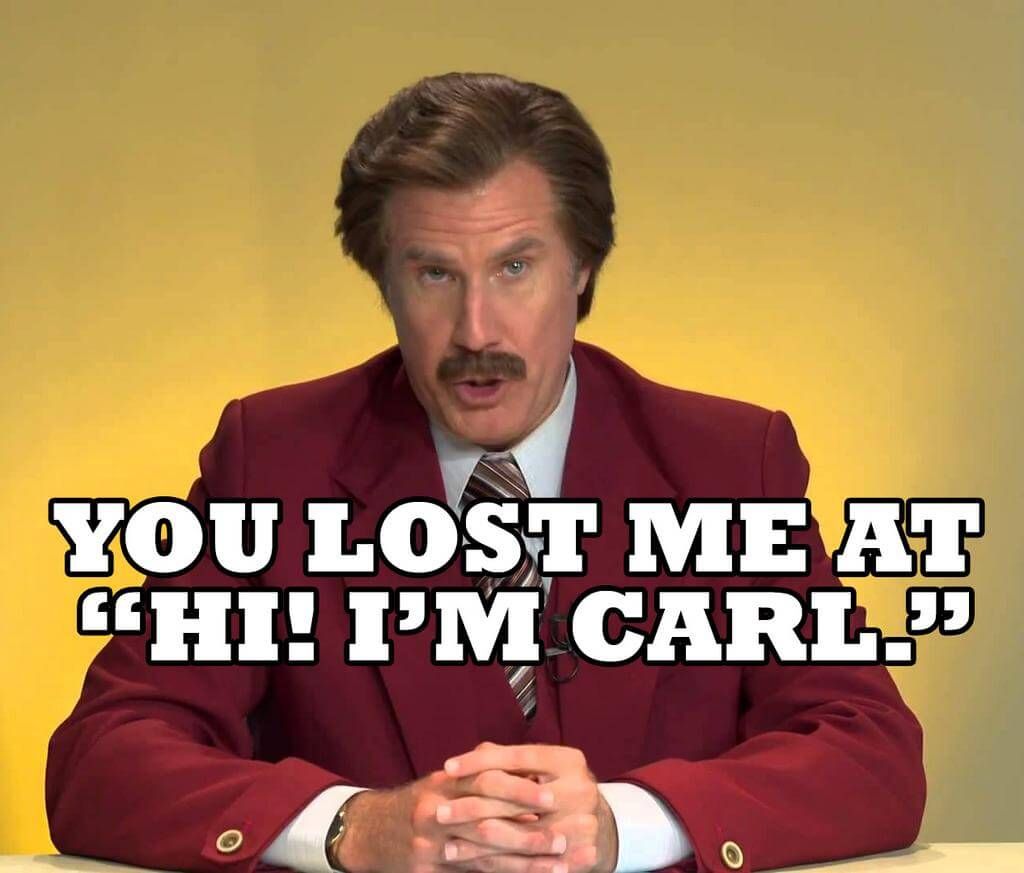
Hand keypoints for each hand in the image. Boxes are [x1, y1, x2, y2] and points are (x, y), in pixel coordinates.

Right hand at [334, 767, 567, 872]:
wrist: (369, 831)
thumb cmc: (417, 803)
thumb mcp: (444, 780)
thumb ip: (479, 771)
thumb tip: (529, 765)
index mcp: (444, 784)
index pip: (487, 781)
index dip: (521, 788)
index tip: (553, 793)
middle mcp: (434, 812)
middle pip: (488, 820)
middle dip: (529, 830)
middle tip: (564, 834)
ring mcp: (429, 845)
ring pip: (485, 856)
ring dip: (525, 861)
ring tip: (559, 863)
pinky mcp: (427, 871)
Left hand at [441, 743, 618, 872]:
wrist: (597, 825)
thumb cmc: (556, 787)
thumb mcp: (539, 767)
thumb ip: (508, 759)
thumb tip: (474, 754)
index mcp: (569, 760)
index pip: (519, 756)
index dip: (481, 761)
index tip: (448, 767)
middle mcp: (580, 789)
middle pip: (516, 800)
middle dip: (473, 807)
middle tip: (439, 812)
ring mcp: (584, 825)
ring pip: (520, 837)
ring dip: (480, 844)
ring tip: (446, 844)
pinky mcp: (580, 856)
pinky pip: (530, 865)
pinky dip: (498, 864)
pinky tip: (472, 864)